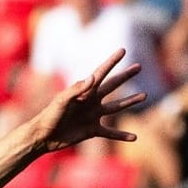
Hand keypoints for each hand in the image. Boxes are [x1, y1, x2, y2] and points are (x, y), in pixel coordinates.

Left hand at [31, 50, 146, 151]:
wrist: (42, 137)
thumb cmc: (49, 116)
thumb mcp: (61, 100)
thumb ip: (76, 89)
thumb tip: (93, 77)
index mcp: (84, 91)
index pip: (101, 73)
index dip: (112, 61)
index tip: (122, 50)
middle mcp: (91, 101)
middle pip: (113, 86)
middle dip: (125, 76)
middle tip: (139, 67)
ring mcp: (93, 115)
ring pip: (116, 107)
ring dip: (129, 102)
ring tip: (144, 96)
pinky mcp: (92, 130)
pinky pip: (110, 133)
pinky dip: (121, 135)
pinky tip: (134, 137)